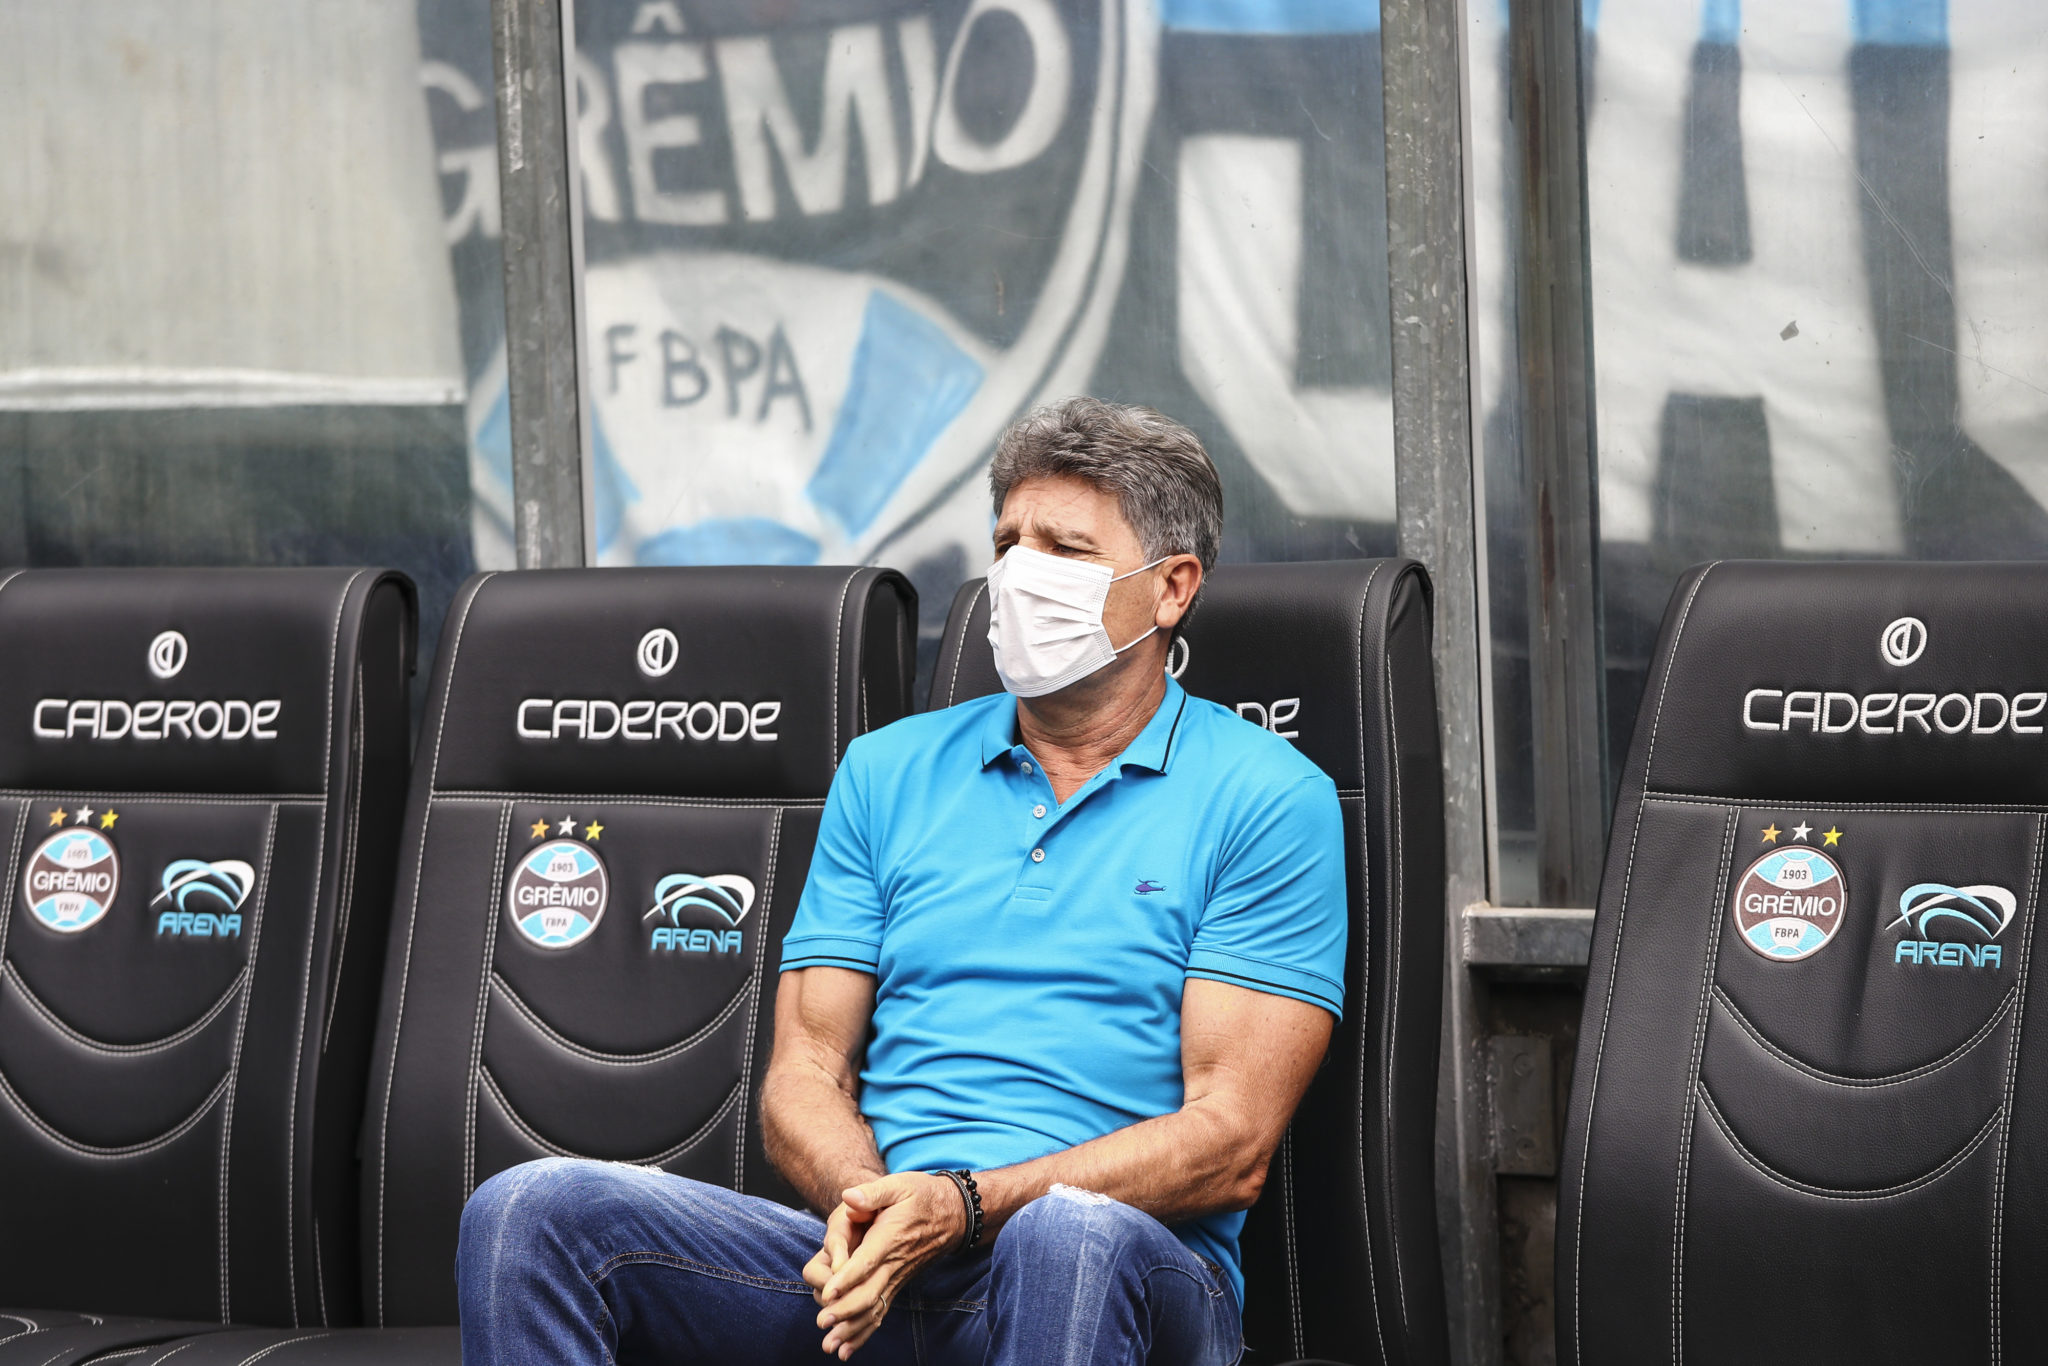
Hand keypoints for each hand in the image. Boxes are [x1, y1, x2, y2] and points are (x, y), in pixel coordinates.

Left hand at [803, 1173, 966, 1357]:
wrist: (953, 1214)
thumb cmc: (922, 1195)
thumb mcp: (899, 1184)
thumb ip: (872, 1192)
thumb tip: (848, 1198)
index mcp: (890, 1238)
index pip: (867, 1262)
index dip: (847, 1278)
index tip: (828, 1292)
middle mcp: (894, 1264)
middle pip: (868, 1293)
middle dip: (844, 1310)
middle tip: (822, 1323)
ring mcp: (896, 1278)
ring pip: (873, 1309)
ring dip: (850, 1329)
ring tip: (829, 1345)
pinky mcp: (897, 1285)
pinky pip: (880, 1312)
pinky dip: (863, 1332)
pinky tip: (847, 1350)